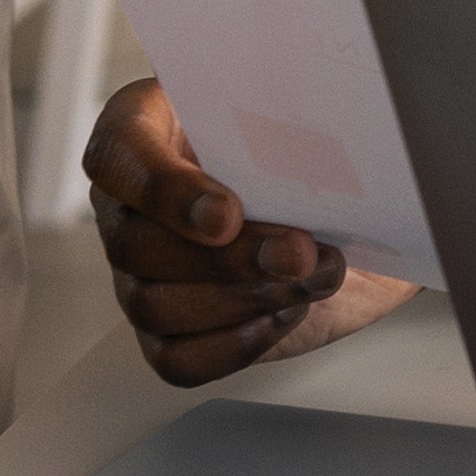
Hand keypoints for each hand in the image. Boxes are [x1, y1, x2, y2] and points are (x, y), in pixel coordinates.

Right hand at [82, 78, 417, 385]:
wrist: (359, 209)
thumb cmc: (319, 147)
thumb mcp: (313, 116)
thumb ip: (298, 122)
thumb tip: (318, 155)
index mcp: (150, 129)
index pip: (116, 154)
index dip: (162, 189)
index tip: (227, 214)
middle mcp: (132, 205)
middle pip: (134, 244)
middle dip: (228, 257)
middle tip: (299, 252)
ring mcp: (141, 274)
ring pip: (155, 305)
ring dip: (245, 298)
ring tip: (316, 275)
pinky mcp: (171, 333)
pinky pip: (179, 359)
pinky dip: (239, 342)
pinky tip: (289, 312)